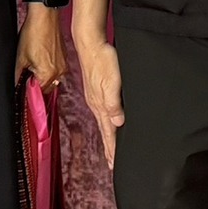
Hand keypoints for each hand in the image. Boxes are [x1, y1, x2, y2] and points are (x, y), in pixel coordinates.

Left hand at [16, 3, 66, 89]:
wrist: (44, 16)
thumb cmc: (34, 33)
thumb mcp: (20, 58)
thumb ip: (18, 77)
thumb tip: (18, 87)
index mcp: (48, 74)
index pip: (39, 94)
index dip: (30, 93)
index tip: (24, 92)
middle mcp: (59, 72)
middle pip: (47, 89)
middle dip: (37, 86)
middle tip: (27, 77)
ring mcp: (64, 64)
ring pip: (53, 80)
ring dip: (43, 77)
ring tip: (34, 66)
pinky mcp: (65, 57)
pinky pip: (57, 70)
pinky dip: (48, 69)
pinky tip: (41, 59)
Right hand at [79, 38, 124, 166]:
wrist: (90, 43)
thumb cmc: (103, 59)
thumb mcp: (111, 81)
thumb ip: (113, 103)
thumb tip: (117, 122)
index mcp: (100, 105)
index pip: (109, 133)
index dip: (113, 149)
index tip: (114, 165)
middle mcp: (96, 105)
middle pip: (104, 132)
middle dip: (109, 149)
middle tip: (111, 165)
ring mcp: (95, 98)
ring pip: (103, 124)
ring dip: (107, 139)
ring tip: (110, 151)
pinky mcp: (96, 91)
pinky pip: (102, 114)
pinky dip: (106, 125)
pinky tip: (108, 124)